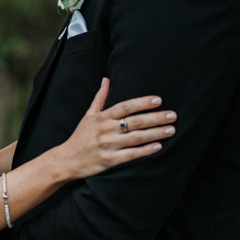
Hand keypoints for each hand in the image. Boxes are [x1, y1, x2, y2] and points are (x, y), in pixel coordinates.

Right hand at [57, 77, 175, 179]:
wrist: (66, 160)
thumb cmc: (80, 136)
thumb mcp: (88, 115)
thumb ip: (100, 97)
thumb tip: (106, 79)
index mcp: (102, 117)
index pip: (125, 106)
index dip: (142, 102)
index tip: (158, 100)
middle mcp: (106, 129)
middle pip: (135, 121)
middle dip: (156, 118)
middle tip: (173, 115)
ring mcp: (108, 145)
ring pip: (135, 138)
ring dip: (155, 133)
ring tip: (171, 130)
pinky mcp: (109, 160)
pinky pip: (130, 155)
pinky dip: (145, 151)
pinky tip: (158, 147)